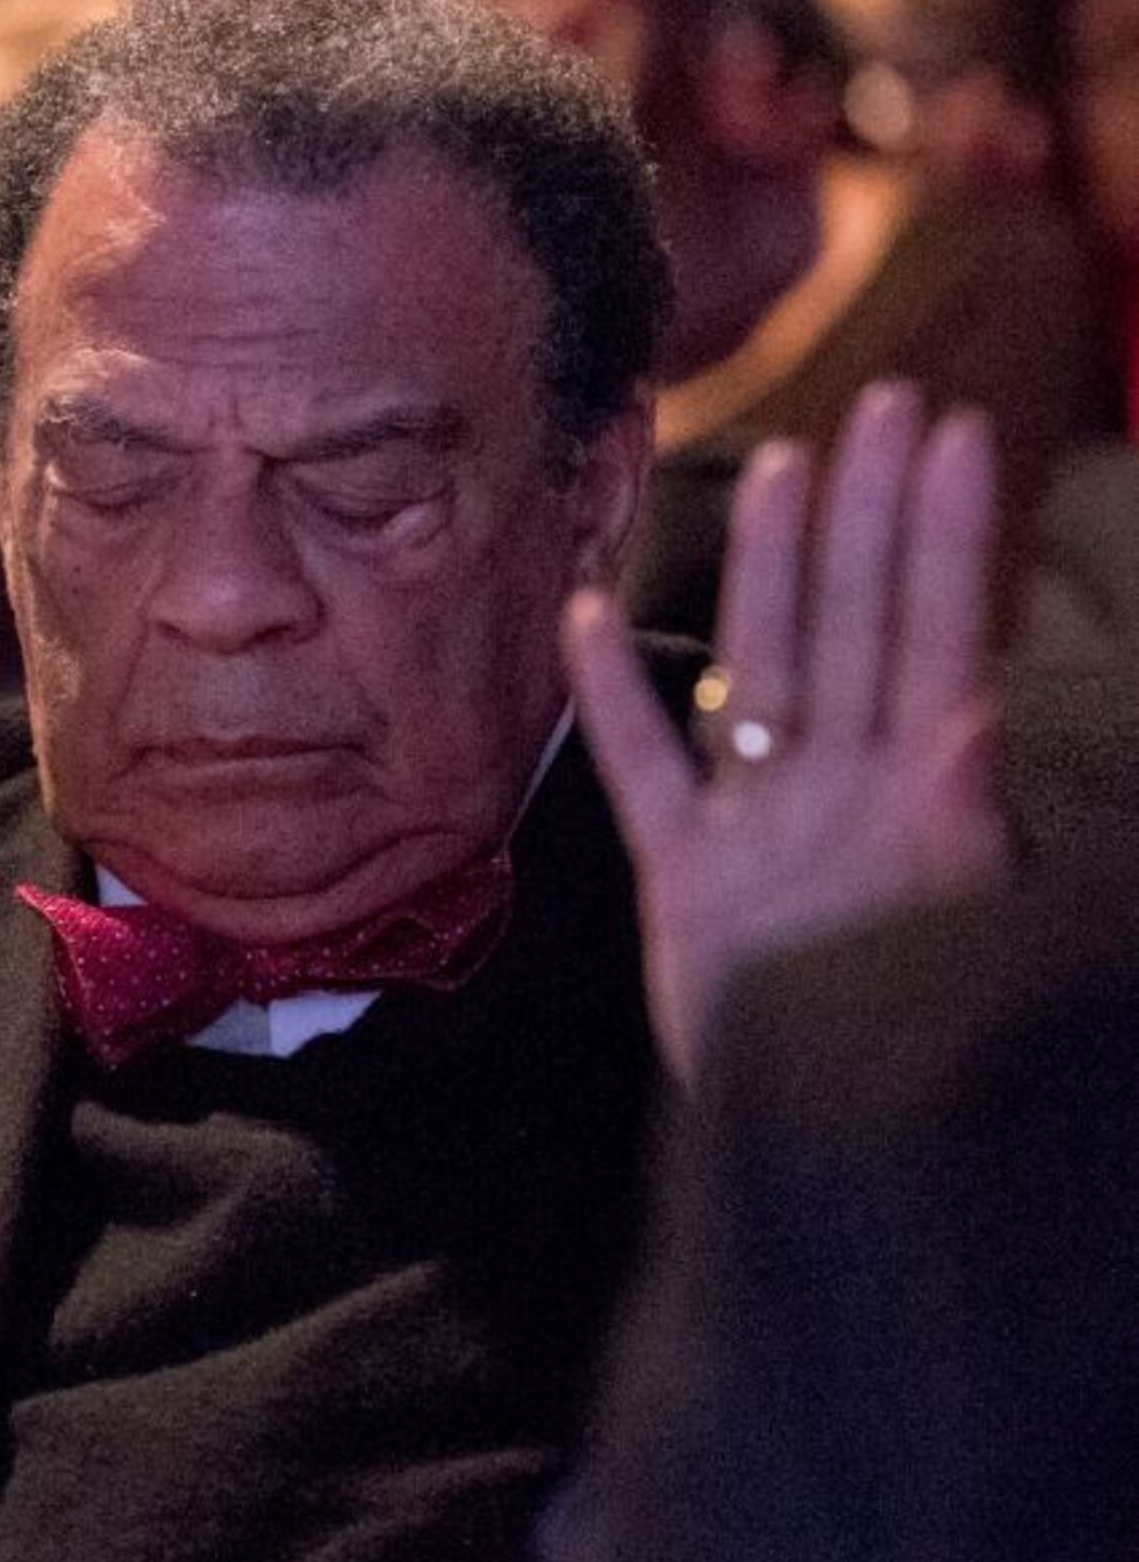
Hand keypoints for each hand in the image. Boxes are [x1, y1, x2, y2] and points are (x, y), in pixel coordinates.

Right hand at [569, 381, 1009, 1083]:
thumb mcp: (951, 940)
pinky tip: (587, 617)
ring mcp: (761, 829)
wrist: (836, 1159)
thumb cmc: (909, 1052)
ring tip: (780, 471)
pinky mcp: (687, 884)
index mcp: (917, 798)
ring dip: (766, 570)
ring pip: (759, 670)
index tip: (956, 434)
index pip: (932, 636)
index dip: (943, 537)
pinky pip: (641, 773)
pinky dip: (613, 698)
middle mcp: (840, 792)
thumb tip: (973, 714)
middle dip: (869, 516)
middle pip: (852, 626)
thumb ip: (959, 828)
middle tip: (886, 402)